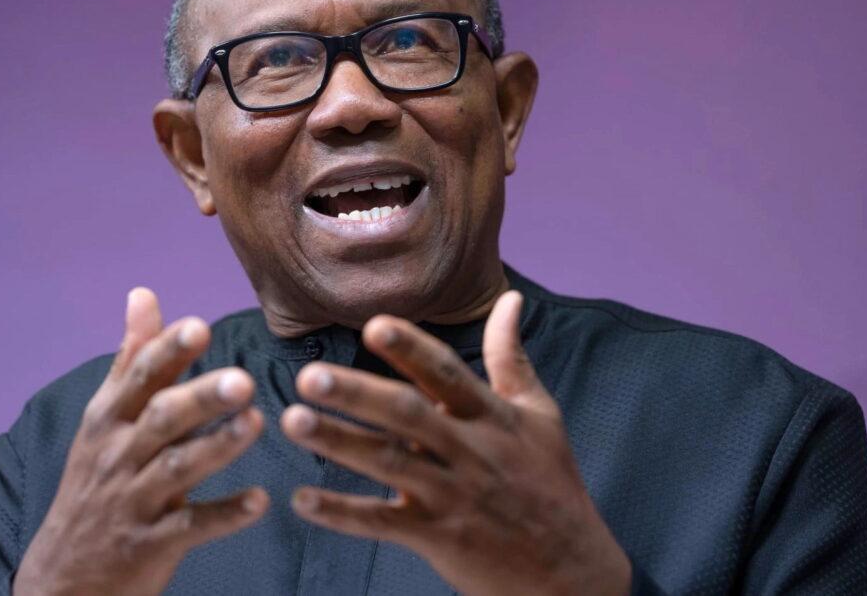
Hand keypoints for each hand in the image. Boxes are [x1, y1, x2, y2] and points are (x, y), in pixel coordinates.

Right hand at [13, 288, 267, 595]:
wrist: (63, 577)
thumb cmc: (96, 482)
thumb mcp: (104, 418)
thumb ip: (134, 358)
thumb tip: (144, 293)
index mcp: (109, 418)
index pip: (140, 376)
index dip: (169, 351)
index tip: (200, 326)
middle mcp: (119, 454)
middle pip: (162, 419)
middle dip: (201, 398)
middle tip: (243, 380)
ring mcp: (134, 500)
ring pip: (178, 468)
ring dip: (218, 446)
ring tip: (256, 423)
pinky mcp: (151, 544)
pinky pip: (191, 526)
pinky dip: (225, 514)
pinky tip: (260, 502)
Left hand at [280, 291, 630, 595]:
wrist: (574, 573)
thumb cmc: (552, 485)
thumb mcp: (540, 415)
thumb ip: (512, 357)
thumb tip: (511, 298)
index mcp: (492, 417)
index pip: (447, 374)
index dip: (412, 349)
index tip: (374, 326)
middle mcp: (471, 452)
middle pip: (408, 416)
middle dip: (358, 394)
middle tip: (309, 376)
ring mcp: (453, 497)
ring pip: (389, 465)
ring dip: (339, 443)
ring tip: (292, 421)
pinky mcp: (440, 538)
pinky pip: (383, 524)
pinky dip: (342, 512)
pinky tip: (302, 498)